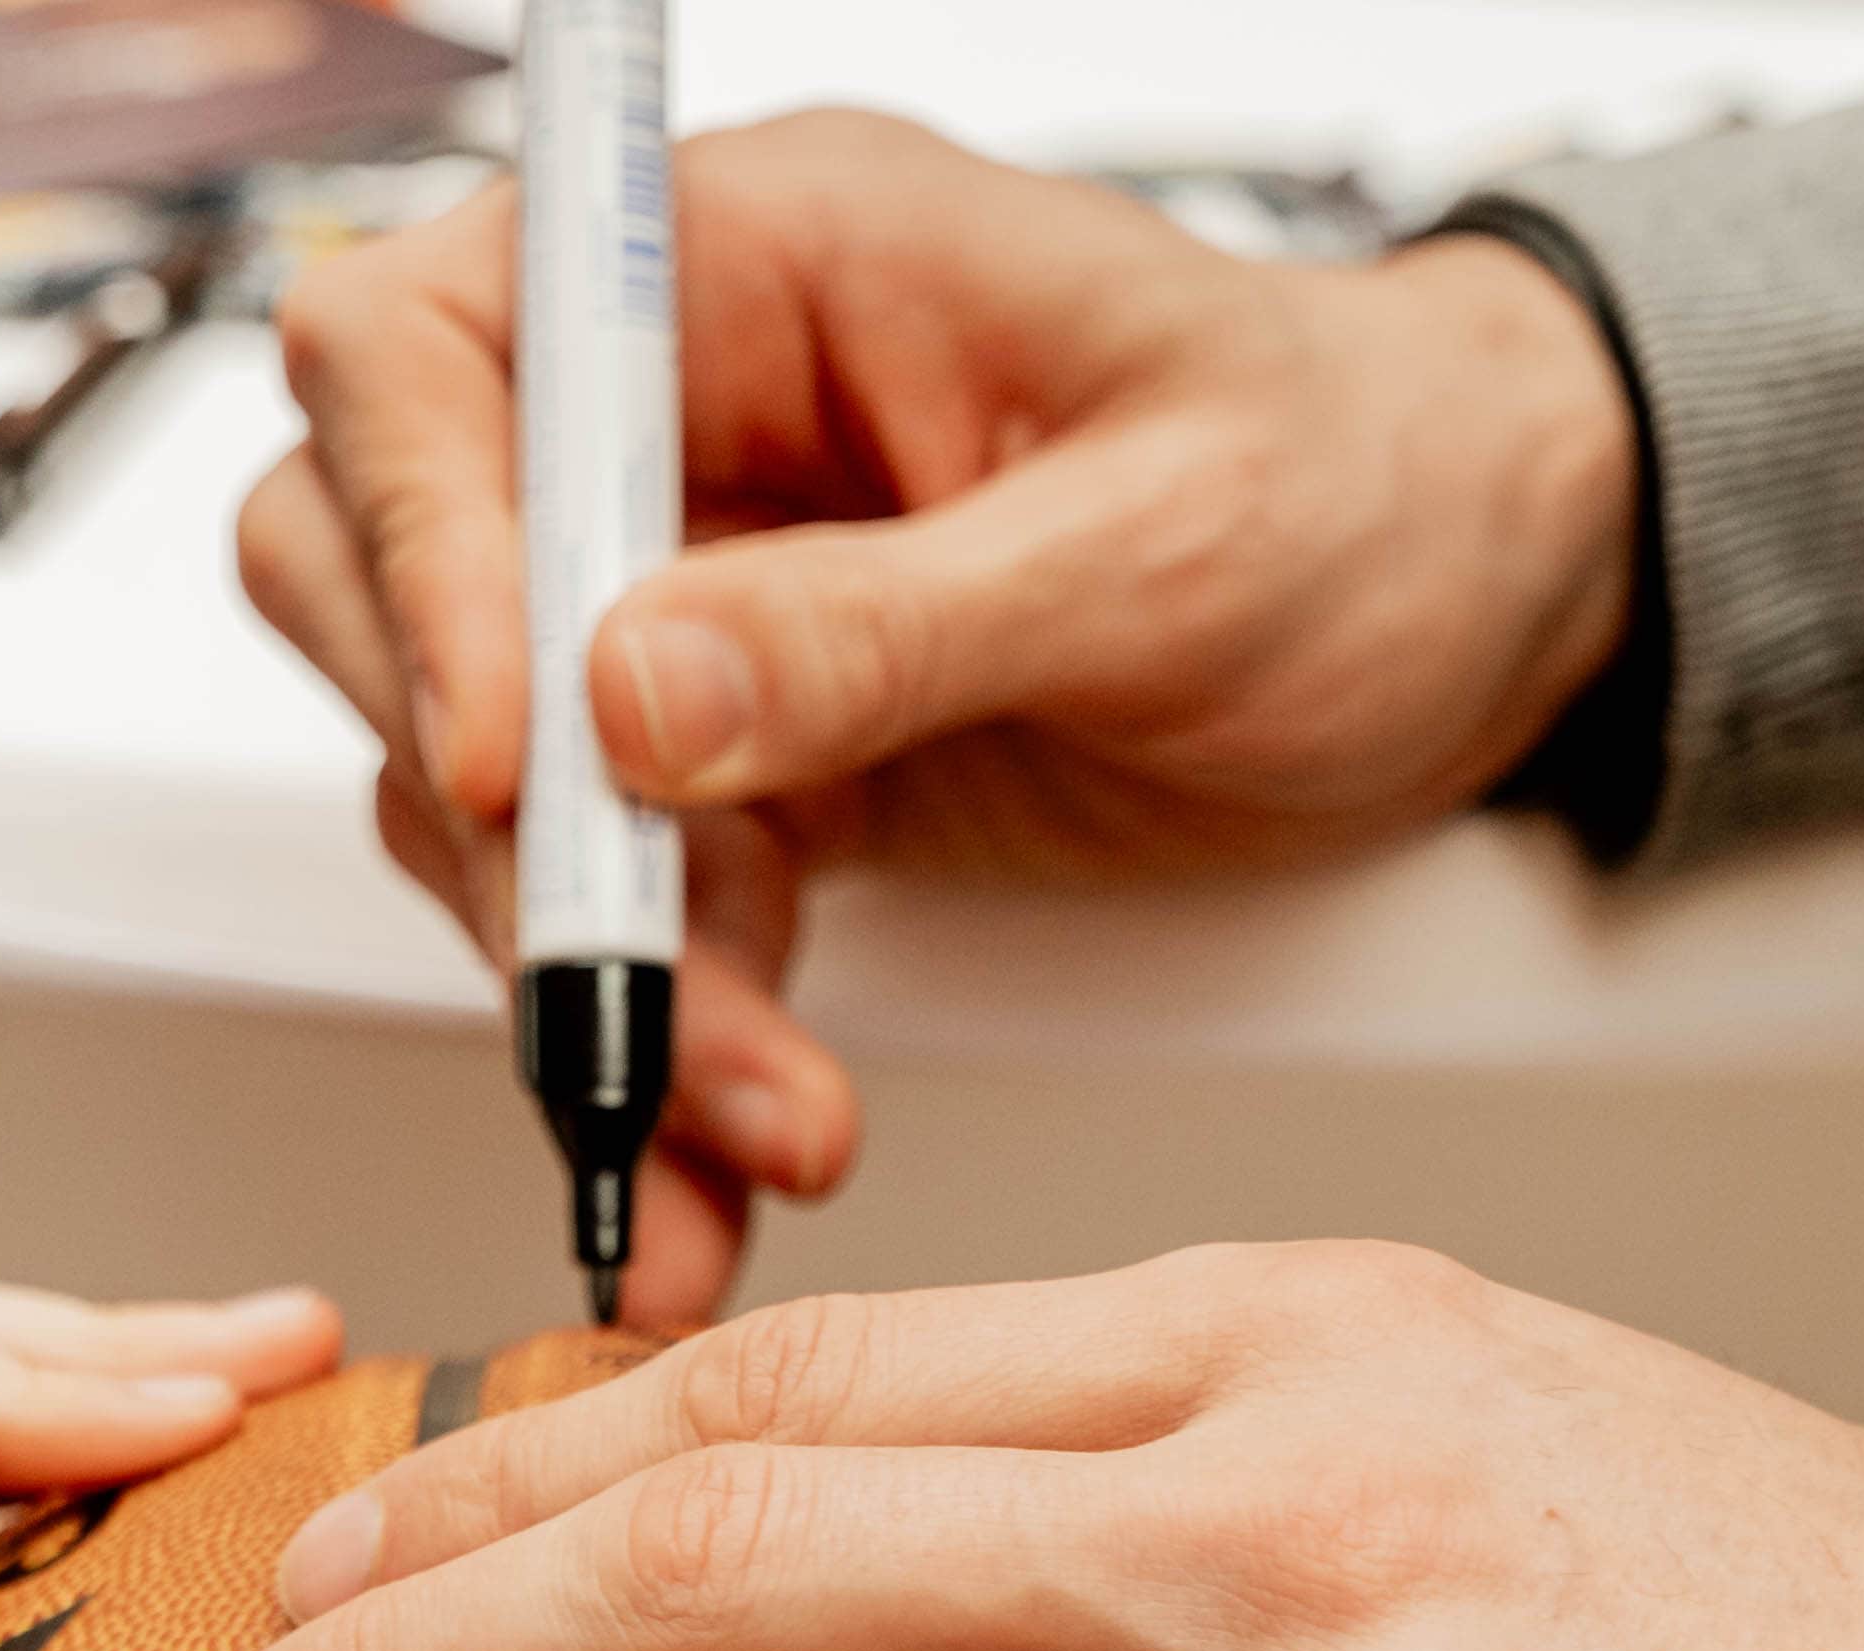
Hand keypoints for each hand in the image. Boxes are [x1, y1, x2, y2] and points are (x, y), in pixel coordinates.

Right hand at [239, 117, 1640, 1324]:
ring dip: (596, 997)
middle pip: (388, 595)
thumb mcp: (1159, 537)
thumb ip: (885, 621)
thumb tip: (637, 694)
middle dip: (499, 833)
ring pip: (492, 811)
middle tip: (622, 1001)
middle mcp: (673, 419)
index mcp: (751, 260)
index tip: (504, 762)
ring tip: (749, 1135)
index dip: (423, 559)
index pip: (432, 362)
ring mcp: (678, 603)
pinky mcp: (730, 776)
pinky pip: (621, 932)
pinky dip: (657, 1067)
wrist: (1474, 605)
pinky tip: (712, 1177)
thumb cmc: (1360, 480)